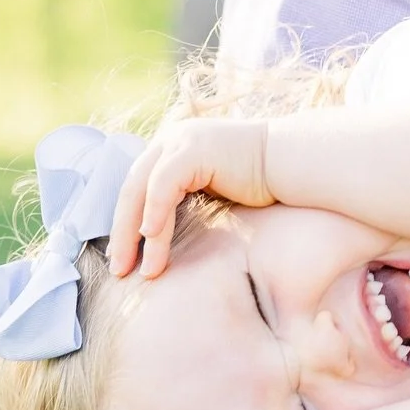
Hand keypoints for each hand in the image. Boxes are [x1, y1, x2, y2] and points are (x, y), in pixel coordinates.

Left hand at [108, 116, 271, 277]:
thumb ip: (186, 200)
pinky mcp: (192, 150)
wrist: (292, 162)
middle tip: (118, 269)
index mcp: (172, 149)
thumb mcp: (212, 190)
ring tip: (136, 268)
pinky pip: (162, 186)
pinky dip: (154, 214)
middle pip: (131, 189)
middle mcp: (171, 140)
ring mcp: (180, 141)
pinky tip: (151, 239)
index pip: (137, 188)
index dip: (125, 224)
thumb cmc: (260, 183)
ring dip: (135, 233)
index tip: (124, 258)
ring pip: (142, 190)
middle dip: (122, 232)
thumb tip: (161, 235)